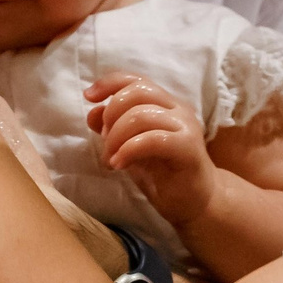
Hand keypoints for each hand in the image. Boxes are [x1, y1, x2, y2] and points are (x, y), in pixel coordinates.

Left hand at [88, 71, 219, 226]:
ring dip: (116, 138)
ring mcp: (185, 126)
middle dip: (111, 115)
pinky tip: (119, 165)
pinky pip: (152, 139)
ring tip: (110, 159)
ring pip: (141, 115)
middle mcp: (178, 108)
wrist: (193, 202)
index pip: (136, 79)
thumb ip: (113, 128)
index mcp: (165, 104)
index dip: (109, 83)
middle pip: (137, 92)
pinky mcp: (188, 147)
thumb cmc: (163, 174)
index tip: (89, 97)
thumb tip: (92, 112)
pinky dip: (129, 150)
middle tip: (105, 143)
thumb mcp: (129, 148)